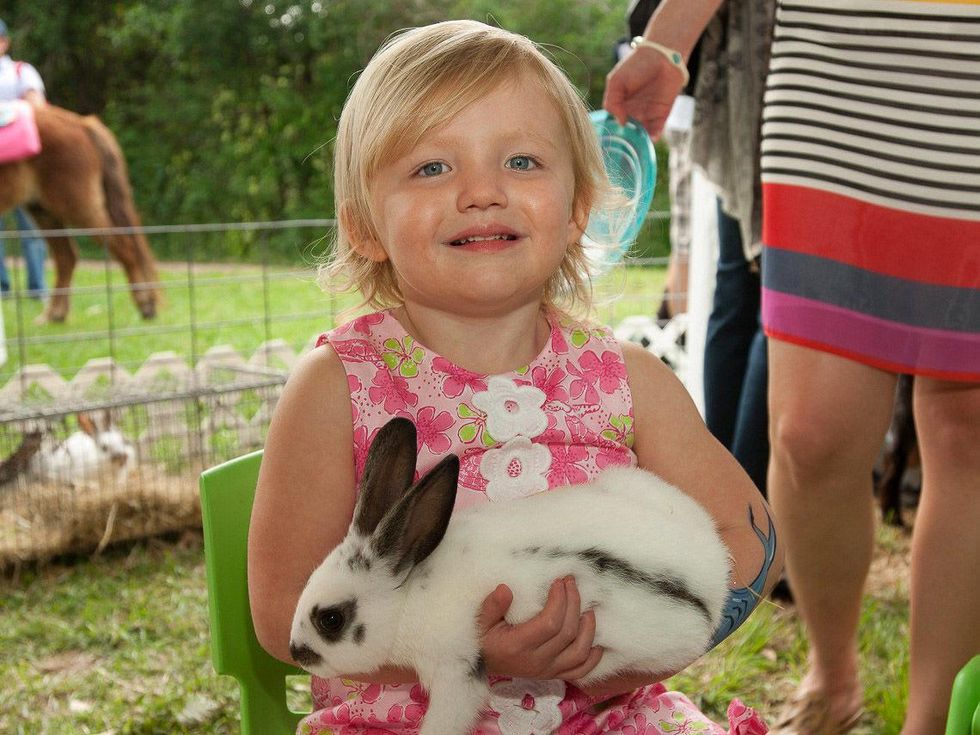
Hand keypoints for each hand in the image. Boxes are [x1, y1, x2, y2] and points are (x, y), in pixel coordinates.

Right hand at [477, 577, 602, 680]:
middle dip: (574, 603)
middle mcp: (536, 662)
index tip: (558, 580)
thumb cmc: (483, 638)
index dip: (559, 600)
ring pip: (580, 652)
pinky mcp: (553, 675)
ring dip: (589, 628)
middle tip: (571, 582)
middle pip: (568, 633)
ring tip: (587, 607)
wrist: (482, 663)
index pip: (550, 623)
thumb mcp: (480, 620)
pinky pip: (581, 670)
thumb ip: (491, 606)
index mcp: (518, 646)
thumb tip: (505, 589)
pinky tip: (596, 641)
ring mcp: (547, 671)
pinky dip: (593, 657)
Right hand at [603, 49, 686, 139]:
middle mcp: (632, 112)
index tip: (609, 139)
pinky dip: (653, 136)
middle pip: (627, 132)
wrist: (662, 56)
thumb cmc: (636, 65)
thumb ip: (612, 102)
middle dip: (625, 140)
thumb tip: (620, 122)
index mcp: (619, 104)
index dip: (611, 131)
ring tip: (636, 145)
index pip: (613, 123)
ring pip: (640, 134)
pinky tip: (649, 138)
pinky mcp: (662, 114)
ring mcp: (647, 114)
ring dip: (638, 140)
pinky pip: (656, 130)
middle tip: (622, 147)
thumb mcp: (616, 81)